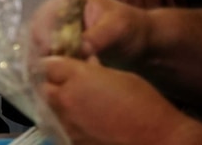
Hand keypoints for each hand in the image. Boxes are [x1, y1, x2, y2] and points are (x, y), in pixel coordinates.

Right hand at [30, 0, 149, 67]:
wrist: (142, 42)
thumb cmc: (131, 27)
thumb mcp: (118, 27)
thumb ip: (98, 36)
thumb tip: (80, 49)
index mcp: (68, 1)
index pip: (45, 15)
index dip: (43, 34)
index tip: (50, 53)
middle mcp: (58, 14)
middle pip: (37, 31)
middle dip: (41, 50)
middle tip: (49, 69)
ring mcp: (59, 32)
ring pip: (39, 46)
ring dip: (44, 60)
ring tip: (52, 75)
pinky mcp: (62, 49)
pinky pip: (49, 56)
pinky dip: (51, 66)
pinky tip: (55, 77)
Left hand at [38, 56, 182, 144]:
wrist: (158, 141)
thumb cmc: (144, 104)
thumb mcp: (118, 77)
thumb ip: (94, 71)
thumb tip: (85, 66)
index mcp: (76, 78)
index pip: (47, 64)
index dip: (53, 64)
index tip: (60, 65)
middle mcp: (64, 100)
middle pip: (43, 87)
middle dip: (51, 84)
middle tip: (64, 85)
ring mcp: (65, 124)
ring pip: (46, 109)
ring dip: (54, 104)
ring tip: (70, 104)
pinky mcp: (70, 142)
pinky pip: (57, 127)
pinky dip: (62, 123)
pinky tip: (77, 121)